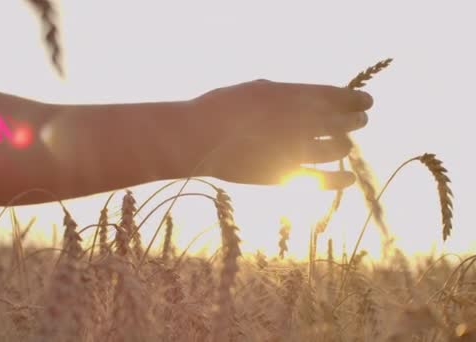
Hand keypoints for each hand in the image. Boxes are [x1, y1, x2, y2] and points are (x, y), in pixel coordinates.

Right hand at [190, 79, 372, 188]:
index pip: (340, 96)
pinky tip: (347, 178)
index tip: (366, 101)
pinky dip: (339, 179)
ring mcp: (295, 149)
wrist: (198, 138)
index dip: (357, 99)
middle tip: (359, 121)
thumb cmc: (221, 108)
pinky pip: (322, 179)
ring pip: (337, 148)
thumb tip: (305, 101)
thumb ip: (285, 94)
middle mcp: (301, 121)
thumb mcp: (256, 89)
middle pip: (344, 122)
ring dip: (345, 145)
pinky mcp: (285, 175)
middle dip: (355, 121)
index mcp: (294, 96)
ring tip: (344, 145)